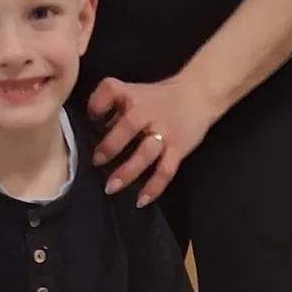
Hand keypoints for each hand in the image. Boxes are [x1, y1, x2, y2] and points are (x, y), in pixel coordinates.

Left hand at [88, 70, 217, 204]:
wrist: (199, 95)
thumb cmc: (160, 98)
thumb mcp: (136, 92)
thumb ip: (117, 108)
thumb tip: (99, 128)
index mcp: (133, 95)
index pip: (110, 91)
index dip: (97, 104)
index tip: (92, 117)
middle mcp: (147, 112)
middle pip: (127, 127)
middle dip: (109, 146)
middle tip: (97, 162)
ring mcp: (164, 132)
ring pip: (145, 153)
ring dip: (127, 171)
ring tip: (111, 187)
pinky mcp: (178, 148)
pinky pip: (165, 171)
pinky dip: (154, 187)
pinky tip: (141, 200)